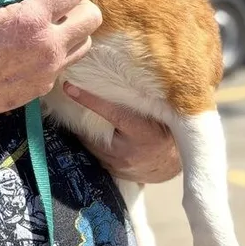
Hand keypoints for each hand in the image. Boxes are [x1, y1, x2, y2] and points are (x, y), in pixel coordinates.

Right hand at [0, 0, 101, 121]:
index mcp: (32, 18)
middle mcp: (49, 45)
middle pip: (93, 17)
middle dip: (79, 3)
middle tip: (57, 2)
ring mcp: (49, 70)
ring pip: (85, 43)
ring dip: (73, 30)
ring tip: (49, 26)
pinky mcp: (43, 87)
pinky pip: (64, 64)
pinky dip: (57, 53)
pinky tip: (32, 50)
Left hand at [63, 83, 181, 182]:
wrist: (175, 163)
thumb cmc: (166, 131)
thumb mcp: (160, 116)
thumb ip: (143, 103)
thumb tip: (125, 74)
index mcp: (143, 132)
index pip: (112, 112)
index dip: (90, 99)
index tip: (69, 87)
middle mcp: (129, 152)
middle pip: (94, 131)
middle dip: (83, 118)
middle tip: (73, 99)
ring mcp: (119, 165)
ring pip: (91, 144)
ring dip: (86, 132)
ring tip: (85, 119)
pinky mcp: (114, 171)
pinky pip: (96, 155)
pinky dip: (93, 145)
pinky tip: (95, 136)